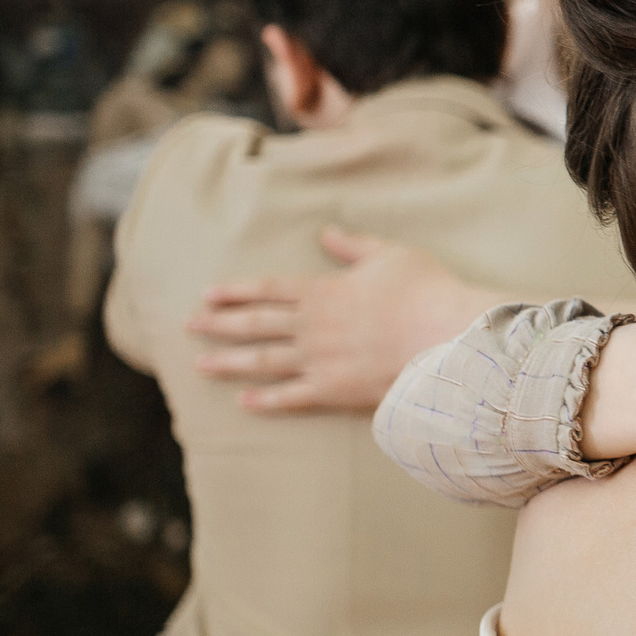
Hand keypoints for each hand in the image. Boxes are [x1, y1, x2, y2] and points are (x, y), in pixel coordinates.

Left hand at [187, 227, 495, 411]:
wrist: (447, 338)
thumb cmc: (426, 292)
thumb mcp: (391, 255)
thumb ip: (354, 245)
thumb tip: (326, 233)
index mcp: (323, 291)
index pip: (267, 290)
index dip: (234, 292)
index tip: (207, 295)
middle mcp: (312, 326)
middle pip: (254, 324)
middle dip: (218, 324)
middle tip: (188, 327)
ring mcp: (319, 360)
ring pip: (262, 361)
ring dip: (228, 362)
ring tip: (201, 364)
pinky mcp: (335, 391)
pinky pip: (291, 397)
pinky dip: (265, 400)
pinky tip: (243, 401)